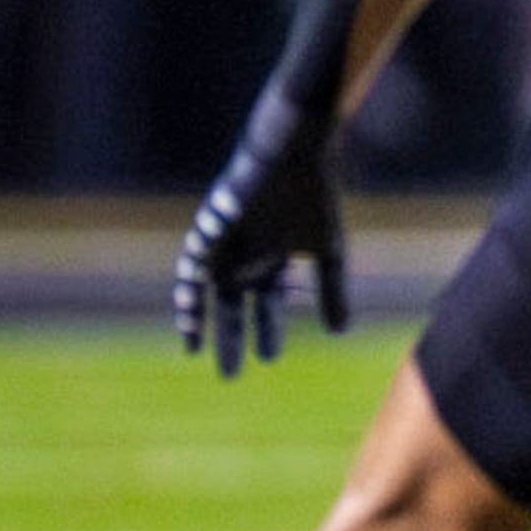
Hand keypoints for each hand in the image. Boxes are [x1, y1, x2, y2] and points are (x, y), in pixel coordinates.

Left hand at [175, 92, 348, 375]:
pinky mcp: (209, 227)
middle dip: (231, 339)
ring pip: (206, 290)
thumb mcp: (327, 252)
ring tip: (196, 350)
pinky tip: (191, 311)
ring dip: (199, 320)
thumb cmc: (315, 197)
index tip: (269, 360)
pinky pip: (192, 263)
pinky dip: (190, 287)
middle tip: (230, 376)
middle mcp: (245, 255)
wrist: (296, 153)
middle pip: (233, 305)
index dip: (268, 331)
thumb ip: (333, 291)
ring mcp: (225, 243)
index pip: (268, 305)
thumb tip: (340, 332)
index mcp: (274, 258)